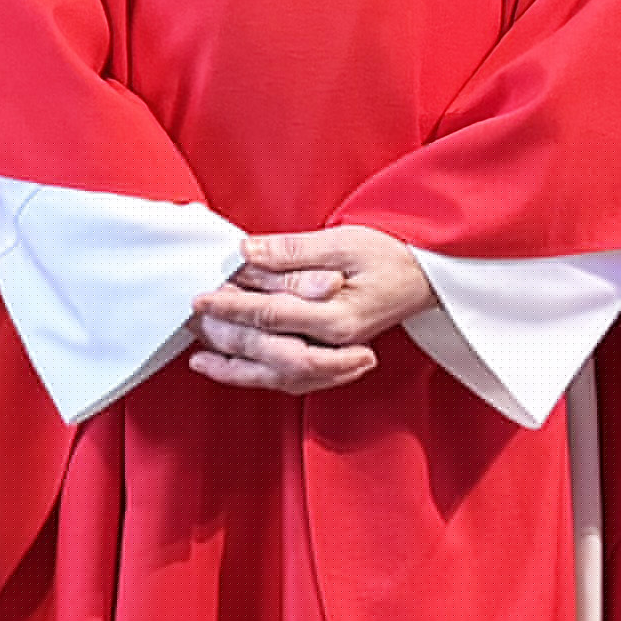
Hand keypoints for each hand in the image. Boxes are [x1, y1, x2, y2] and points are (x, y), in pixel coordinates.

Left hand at [190, 225, 429, 395]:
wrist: (426, 276)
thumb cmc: (392, 255)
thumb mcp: (344, 241)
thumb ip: (293, 252)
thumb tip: (247, 252)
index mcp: (339, 317)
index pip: (272, 316)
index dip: (232, 306)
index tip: (202, 295)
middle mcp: (336, 346)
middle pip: (267, 352)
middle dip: (226, 335)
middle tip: (195, 316)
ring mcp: (335, 358)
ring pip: (275, 376)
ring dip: (234, 365)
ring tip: (199, 350)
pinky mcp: (332, 361)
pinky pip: (288, 380)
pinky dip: (254, 376)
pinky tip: (228, 367)